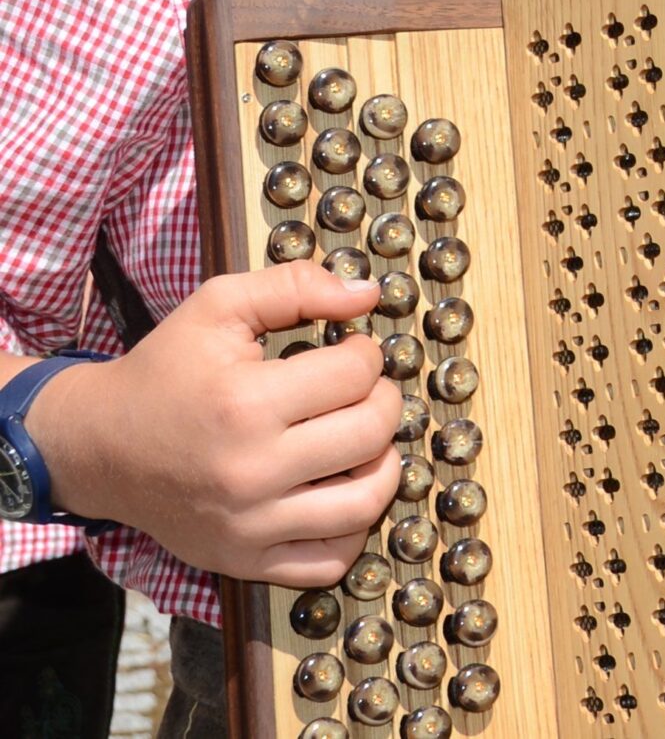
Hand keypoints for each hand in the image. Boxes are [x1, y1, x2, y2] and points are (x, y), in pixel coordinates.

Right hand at [30, 263, 404, 585]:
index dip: (365, 353)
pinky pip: (330, 563)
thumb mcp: (218, 307)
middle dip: (383, 401)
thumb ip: (294, 286)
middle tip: (364, 391)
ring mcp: (248, 525)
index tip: (349, 351)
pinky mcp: (242, 561)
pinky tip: (342, 493)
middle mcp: (249, 471)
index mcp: (244, 403)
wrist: (96, 447)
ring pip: (364, 504)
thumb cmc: (164, 371)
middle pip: (370, 434)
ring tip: (364, 441)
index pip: (356, 375)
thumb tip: (370, 294)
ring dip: (383, 466)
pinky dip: (353, 530)